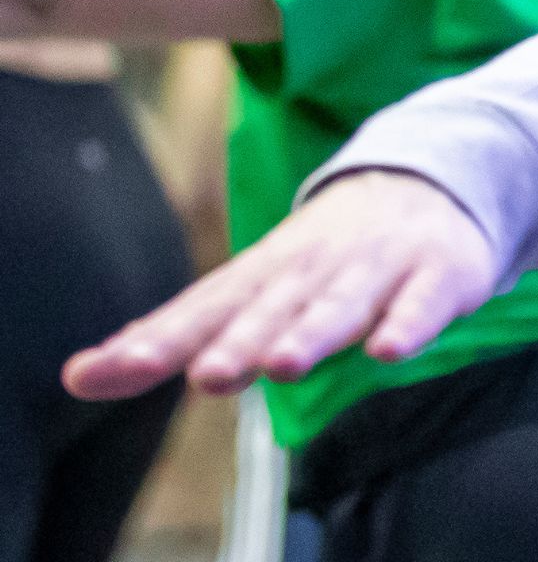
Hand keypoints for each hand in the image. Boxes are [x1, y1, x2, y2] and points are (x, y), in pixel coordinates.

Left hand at [63, 169, 500, 400]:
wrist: (430, 184)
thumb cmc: (321, 259)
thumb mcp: (250, 293)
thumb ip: (174, 337)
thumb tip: (77, 378)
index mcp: (262, 273)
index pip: (204, 307)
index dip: (162, 339)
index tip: (114, 369)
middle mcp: (312, 267)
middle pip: (270, 307)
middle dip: (239, 340)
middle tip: (208, 375)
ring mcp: (376, 267)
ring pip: (341, 303)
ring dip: (312, 332)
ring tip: (283, 365)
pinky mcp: (435, 275)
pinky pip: (420, 302)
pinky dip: (406, 324)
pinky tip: (389, 351)